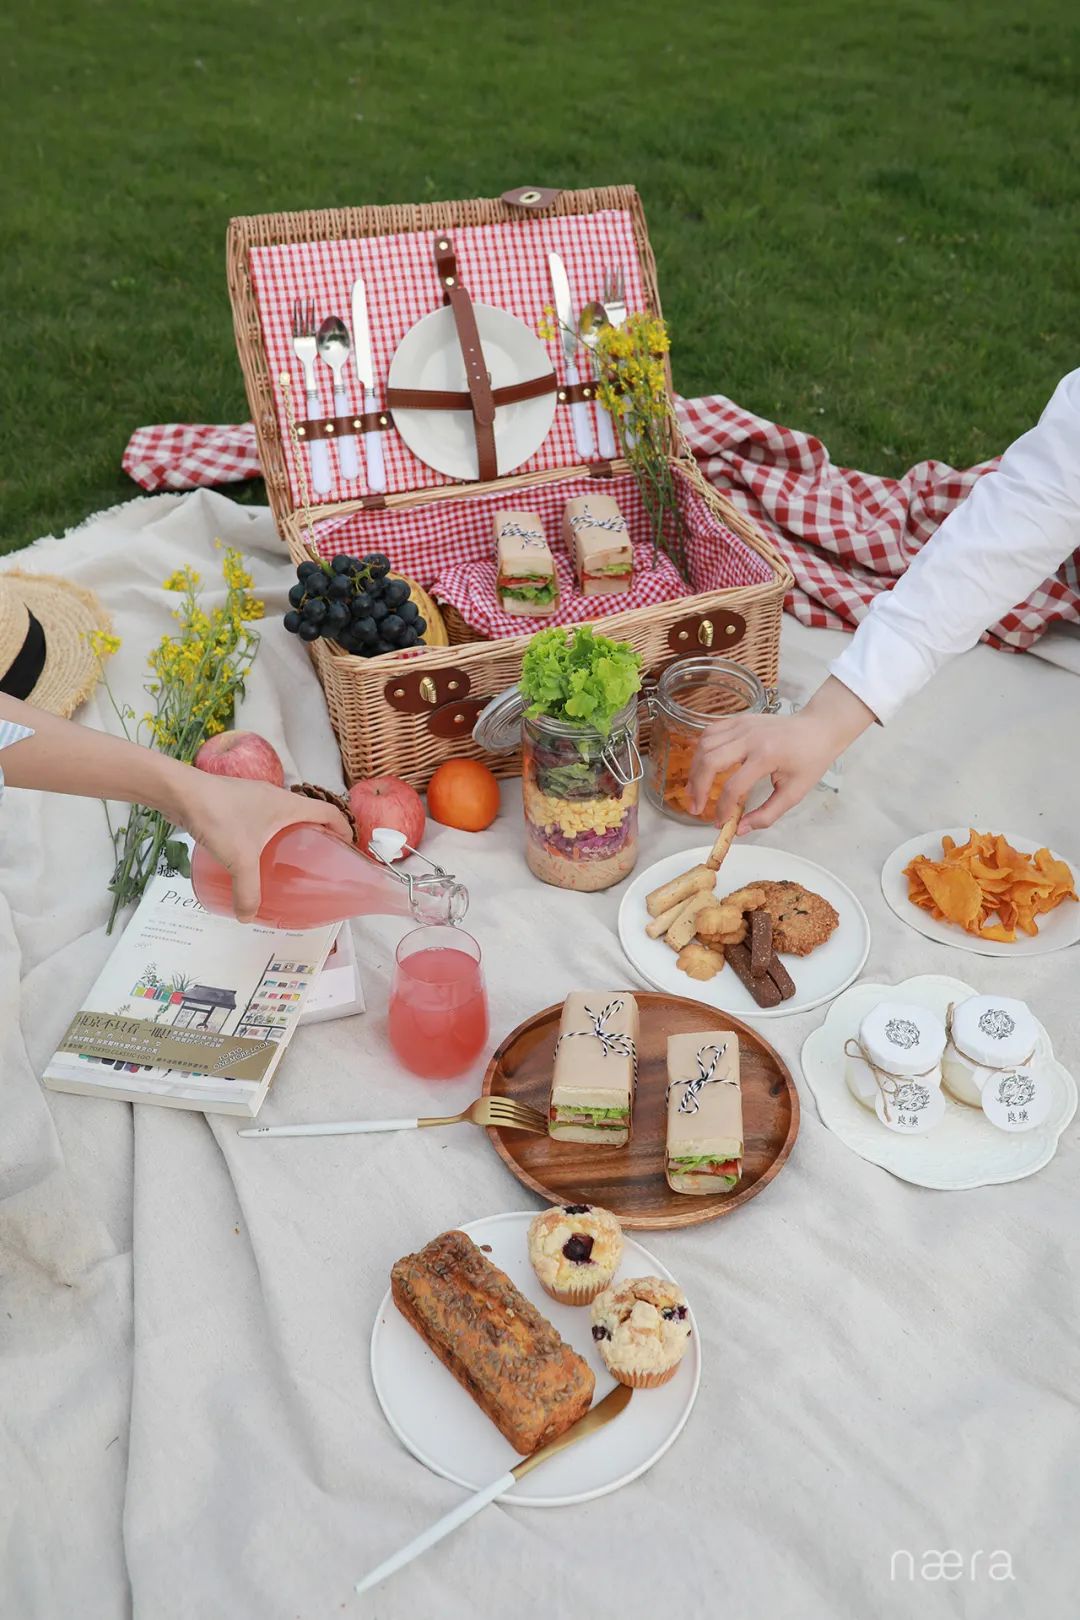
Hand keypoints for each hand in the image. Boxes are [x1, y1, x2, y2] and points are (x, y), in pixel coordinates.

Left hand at [170, 771, 351, 922]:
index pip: (329, 812)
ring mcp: (255, 798)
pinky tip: (251, 853)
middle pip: (308, 814)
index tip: (346, 850)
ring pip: (282, 817)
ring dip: (290, 835)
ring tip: (285, 861)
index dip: (343, 829)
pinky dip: (266, 834)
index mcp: (288, 804)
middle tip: (316, 862)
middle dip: (316, 836)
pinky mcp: (236, 802)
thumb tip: (247, 917)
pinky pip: (261, 818)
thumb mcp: (238, 858)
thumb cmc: (217, 815)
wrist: (179, 791)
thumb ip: (247, 890)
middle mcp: (275, 797)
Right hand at [687, 677, 875, 831]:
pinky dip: (700, 750)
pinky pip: (709, 732)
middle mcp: (750, 738)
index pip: (733, 786)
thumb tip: (740, 830)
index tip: (721, 822)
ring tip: (694, 789)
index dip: (722, 809)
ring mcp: (742, 725)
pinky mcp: (739, 720)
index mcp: (766, 756)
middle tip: (696, 808)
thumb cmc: (810, 760)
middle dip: (698, 788)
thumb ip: (767, 815)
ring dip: (694, 769)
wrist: (818, 729)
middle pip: (710, 761)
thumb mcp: (794, 793)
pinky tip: (701, 766)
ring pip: (704, 745)